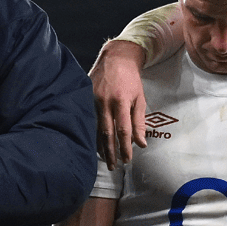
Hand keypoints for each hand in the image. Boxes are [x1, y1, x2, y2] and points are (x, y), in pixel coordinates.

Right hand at [91, 42, 147, 165]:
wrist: (115, 58)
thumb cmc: (130, 79)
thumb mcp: (140, 98)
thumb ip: (139, 121)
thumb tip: (141, 143)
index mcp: (120, 101)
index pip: (123, 130)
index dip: (125, 147)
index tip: (127, 159)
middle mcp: (104, 102)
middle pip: (107, 133)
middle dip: (110, 152)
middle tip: (113, 166)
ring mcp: (92, 100)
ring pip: (95, 129)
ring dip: (100, 146)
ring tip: (104, 159)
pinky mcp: (85, 98)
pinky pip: (88, 120)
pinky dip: (92, 134)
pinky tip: (94, 144)